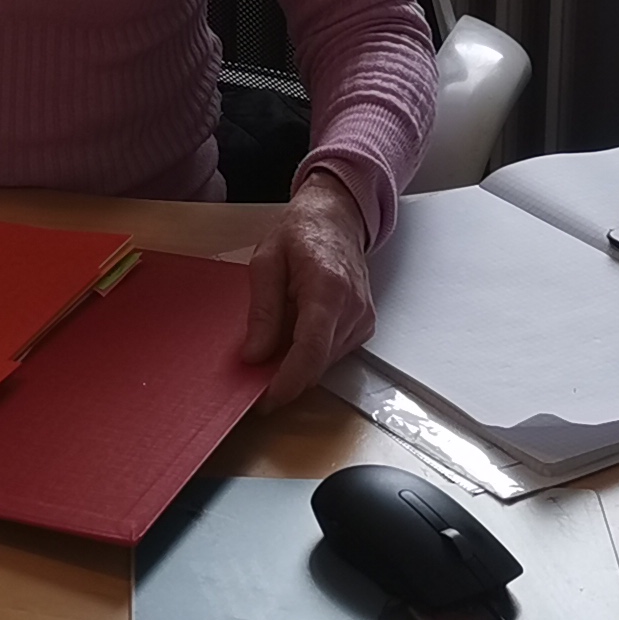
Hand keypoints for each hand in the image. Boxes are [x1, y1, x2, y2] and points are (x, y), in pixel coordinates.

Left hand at [242, 168, 375, 410]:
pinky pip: (333, 355)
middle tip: (255, 372)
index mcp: (327, 288)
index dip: (288, 382)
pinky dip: (310, 355)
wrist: (336, 219)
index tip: (265, 400)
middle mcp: (352, 308)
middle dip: (285, 376)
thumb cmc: (301, 233)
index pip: (311, 350)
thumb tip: (254, 355)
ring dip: (297, 365)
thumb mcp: (266, 262)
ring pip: (324, 364)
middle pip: (317, 364)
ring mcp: (363, 320)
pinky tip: (296, 332)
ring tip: (274, 339)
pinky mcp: (364, 327)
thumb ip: (262, 311)